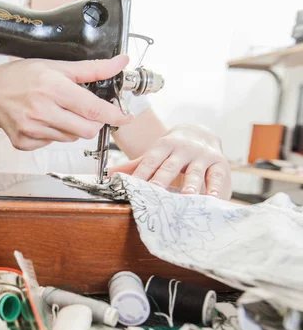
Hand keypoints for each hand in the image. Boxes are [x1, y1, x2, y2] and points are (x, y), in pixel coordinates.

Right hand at [0, 55, 133, 150]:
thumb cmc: (20, 77)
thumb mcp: (56, 66)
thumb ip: (91, 69)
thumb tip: (120, 63)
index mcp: (52, 88)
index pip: (93, 109)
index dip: (114, 115)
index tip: (125, 116)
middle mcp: (42, 111)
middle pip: (87, 130)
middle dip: (93, 121)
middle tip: (86, 110)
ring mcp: (32, 129)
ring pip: (71, 138)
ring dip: (73, 127)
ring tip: (57, 111)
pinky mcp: (24, 142)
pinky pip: (53, 143)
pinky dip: (54, 134)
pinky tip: (43, 120)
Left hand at [109, 124, 231, 199]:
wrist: (200, 131)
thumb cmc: (172, 149)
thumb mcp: (154, 153)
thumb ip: (133, 166)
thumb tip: (109, 175)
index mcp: (164, 146)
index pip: (150, 160)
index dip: (141, 173)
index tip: (131, 186)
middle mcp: (184, 149)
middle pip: (171, 165)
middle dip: (163, 178)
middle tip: (155, 190)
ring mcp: (203, 156)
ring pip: (196, 171)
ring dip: (192, 184)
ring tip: (188, 196)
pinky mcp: (220, 163)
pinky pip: (218, 176)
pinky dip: (217, 187)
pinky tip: (214, 198)